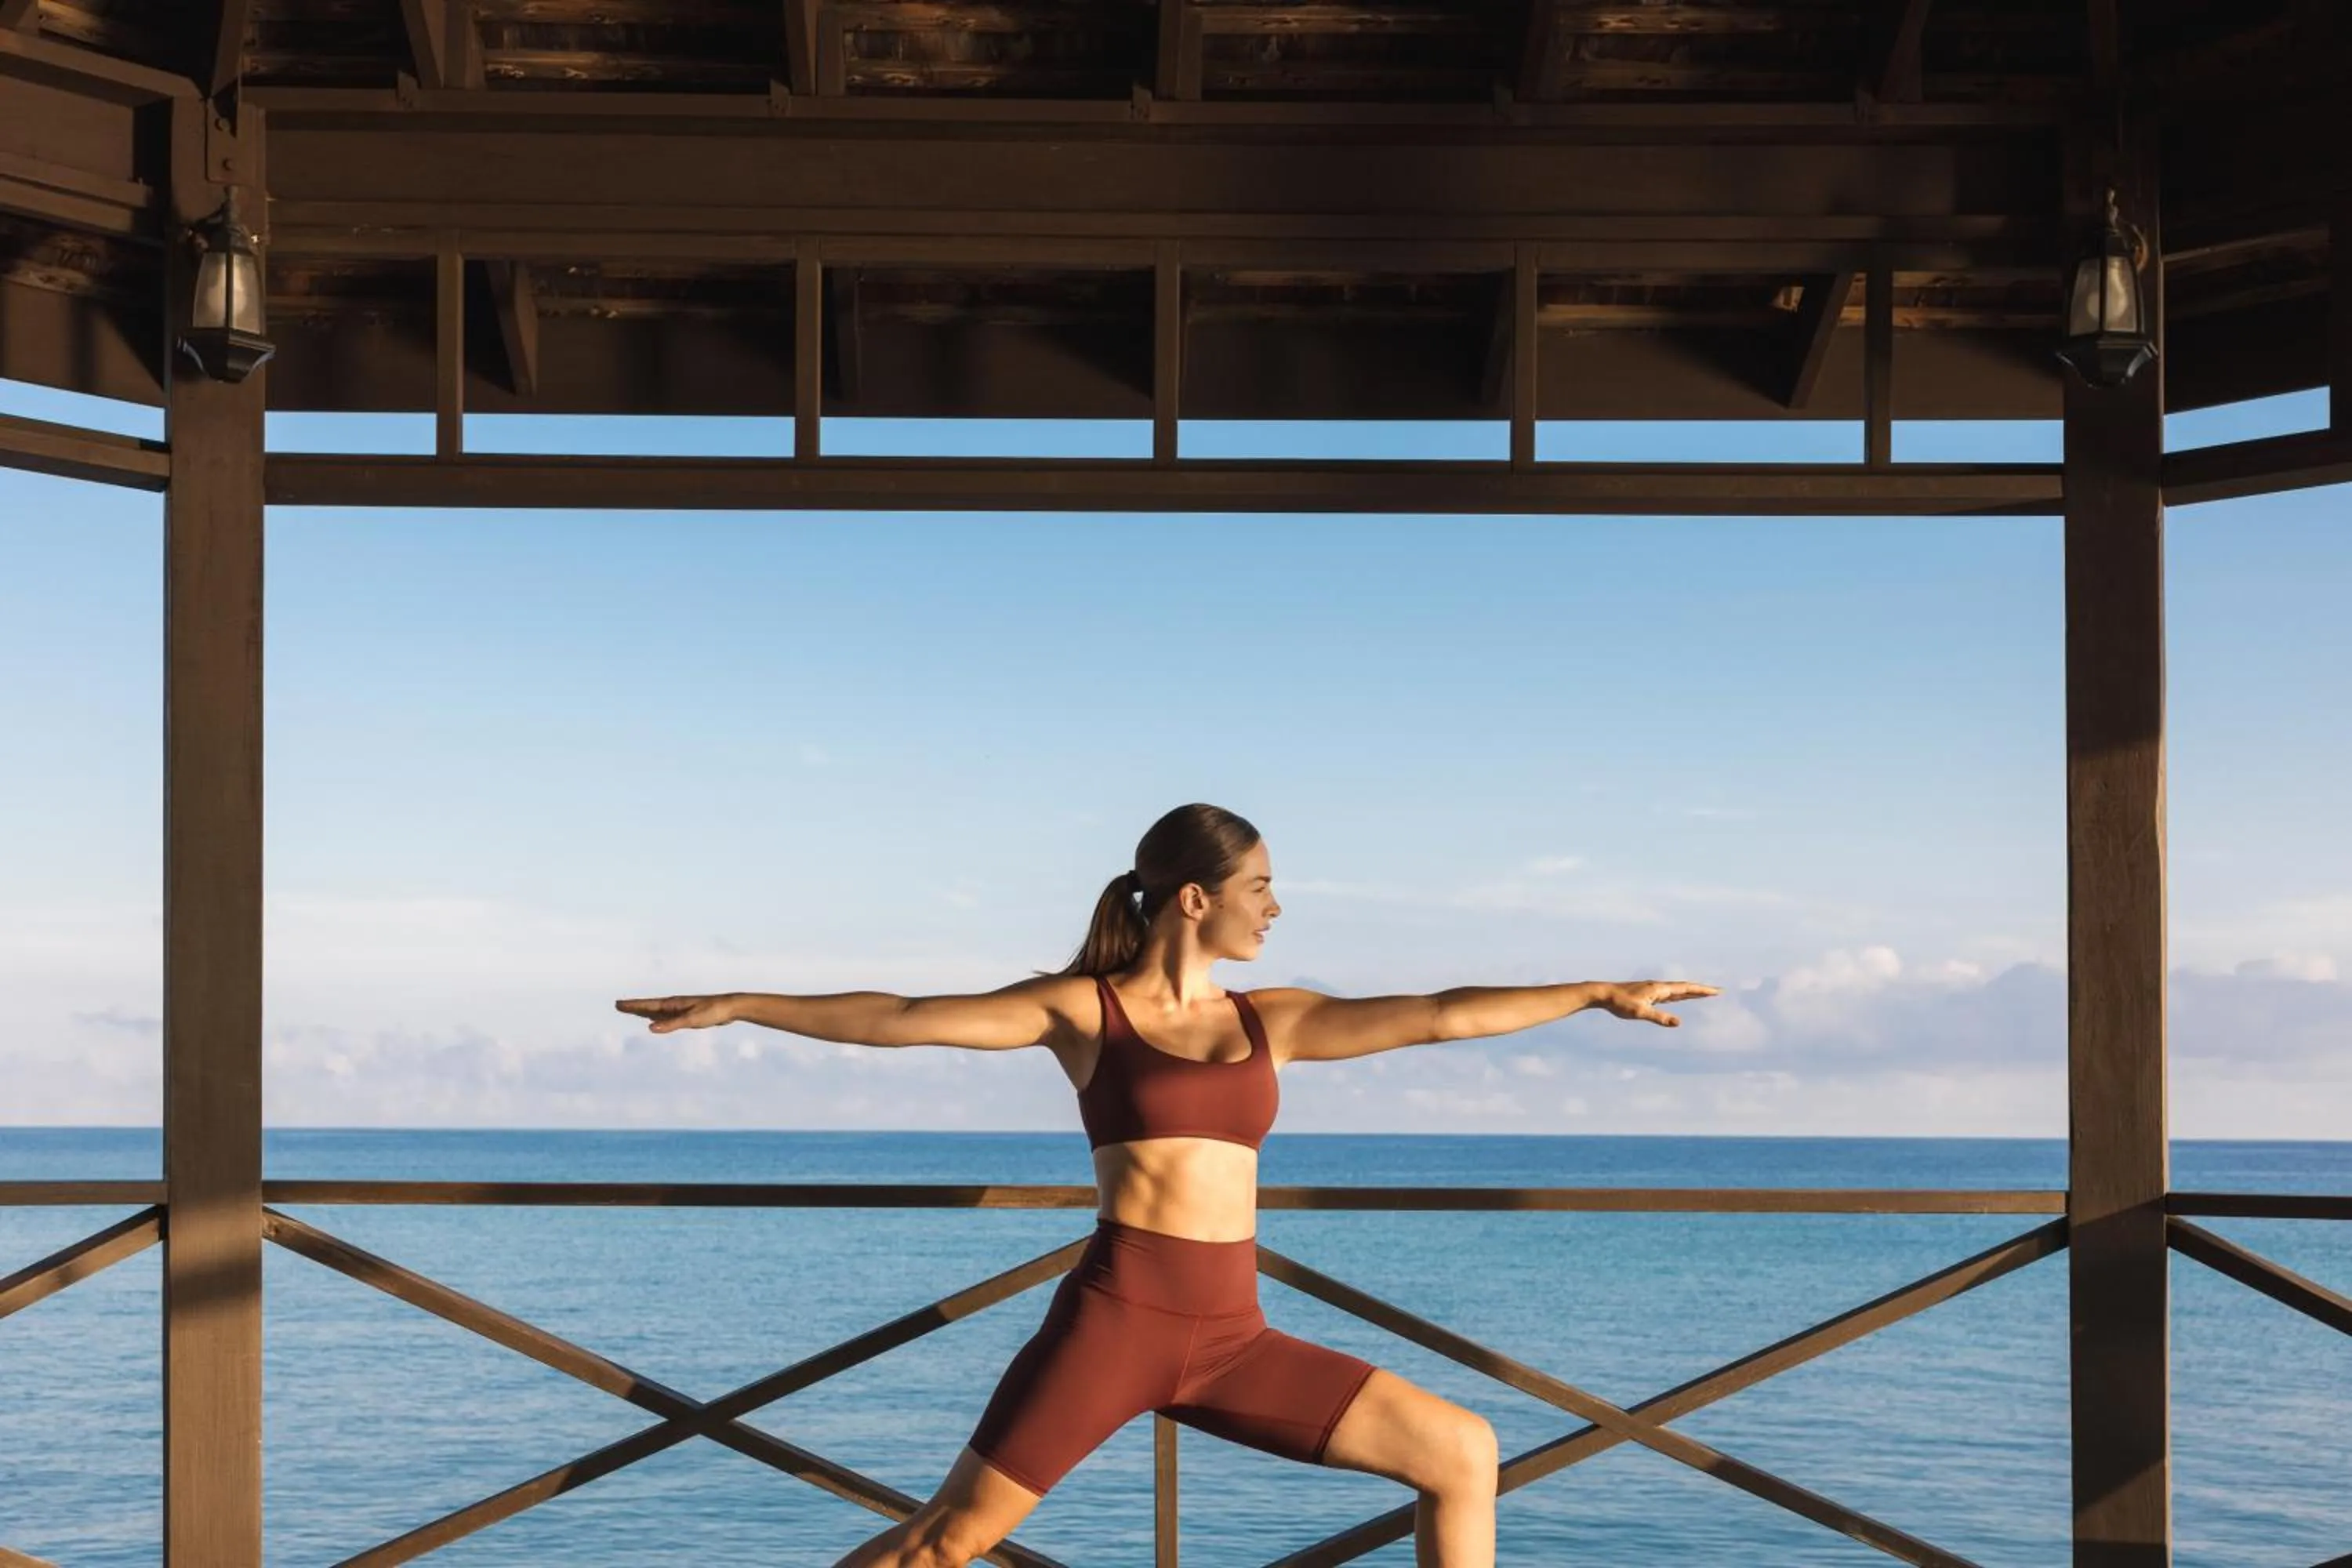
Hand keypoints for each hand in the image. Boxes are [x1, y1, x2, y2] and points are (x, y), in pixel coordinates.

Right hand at [615, 994, 738, 1032]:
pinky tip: (655, 1021)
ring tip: (631, 1011)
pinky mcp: (687, 1015)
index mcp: (673, 1004)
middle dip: (634, 1007)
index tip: (618, 1004)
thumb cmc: (712, 1011)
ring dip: (643, 1011)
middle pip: (649, 1006)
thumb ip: (671, 1024)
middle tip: (618, 1006)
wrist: (730, 1007)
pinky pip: (666, 1016)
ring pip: (657, 1011)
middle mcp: (674, 1005)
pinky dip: (656, 1017)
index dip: (632, 1006)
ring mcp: (680, 1009)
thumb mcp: (691, 1020)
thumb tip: (650, 1028)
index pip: (648, 1005)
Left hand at [1593, 981, 1718, 1027]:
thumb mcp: (1640, 1012)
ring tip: (1703, 994)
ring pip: (1677, 991)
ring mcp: (1653, 990)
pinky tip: (1680, 998)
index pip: (1685, 989)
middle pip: (1684, 988)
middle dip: (1701, 991)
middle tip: (1716, 992)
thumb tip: (1678, 1023)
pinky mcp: (1648, 995)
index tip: (1716, 991)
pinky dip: (1678, 996)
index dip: (1701, 991)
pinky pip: (1668, 995)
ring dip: (1691, 993)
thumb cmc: (1620, 1003)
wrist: (1604, 994)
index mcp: (1659, 989)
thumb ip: (1659, 1018)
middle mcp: (1658, 987)